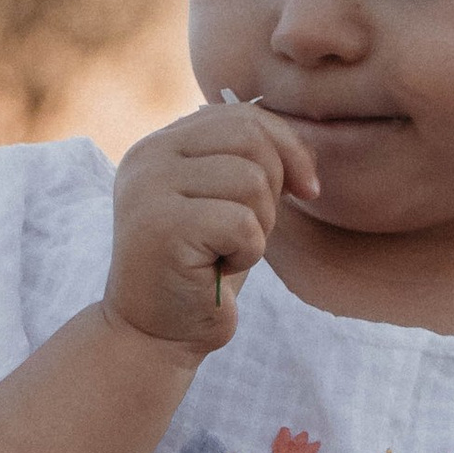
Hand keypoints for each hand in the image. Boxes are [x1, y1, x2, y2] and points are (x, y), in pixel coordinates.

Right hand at [102, 99, 320, 353]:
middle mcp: (148, 158)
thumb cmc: (198, 272)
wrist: (154, 337)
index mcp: (161, 146)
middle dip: (273, 186)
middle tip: (250, 232)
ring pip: (251, 180)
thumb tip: (305, 148)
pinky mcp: (162, 226)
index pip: (241, 115)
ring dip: (260, 225)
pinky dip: (247, 252)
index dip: (287, 146)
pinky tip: (218, 271)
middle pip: (249, 138)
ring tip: (228, 252)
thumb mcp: (227, 205)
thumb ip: (250, 162)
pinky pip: (242, 223)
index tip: (306, 189)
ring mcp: (149, 190)